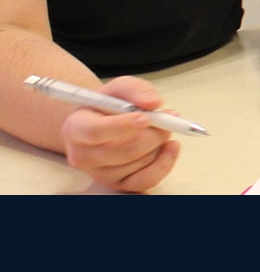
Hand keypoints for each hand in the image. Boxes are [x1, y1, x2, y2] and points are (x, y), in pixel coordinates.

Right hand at [60, 76, 179, 192]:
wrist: (103, 122)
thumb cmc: (110, 104)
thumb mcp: (120, 87)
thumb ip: (135, 89)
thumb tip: (153, 103)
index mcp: (75, 128)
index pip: (95, 132)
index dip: (123, 125)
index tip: (146, 117)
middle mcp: (82, 156)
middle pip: (121, 150)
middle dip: (151, 133)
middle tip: (168, 118)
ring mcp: (99, 174)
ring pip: (137, 162)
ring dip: (158, 143)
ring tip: (161, 127)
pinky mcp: (117, 184)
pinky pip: (145, 180)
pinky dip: (164, 163)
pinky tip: (171, 146)